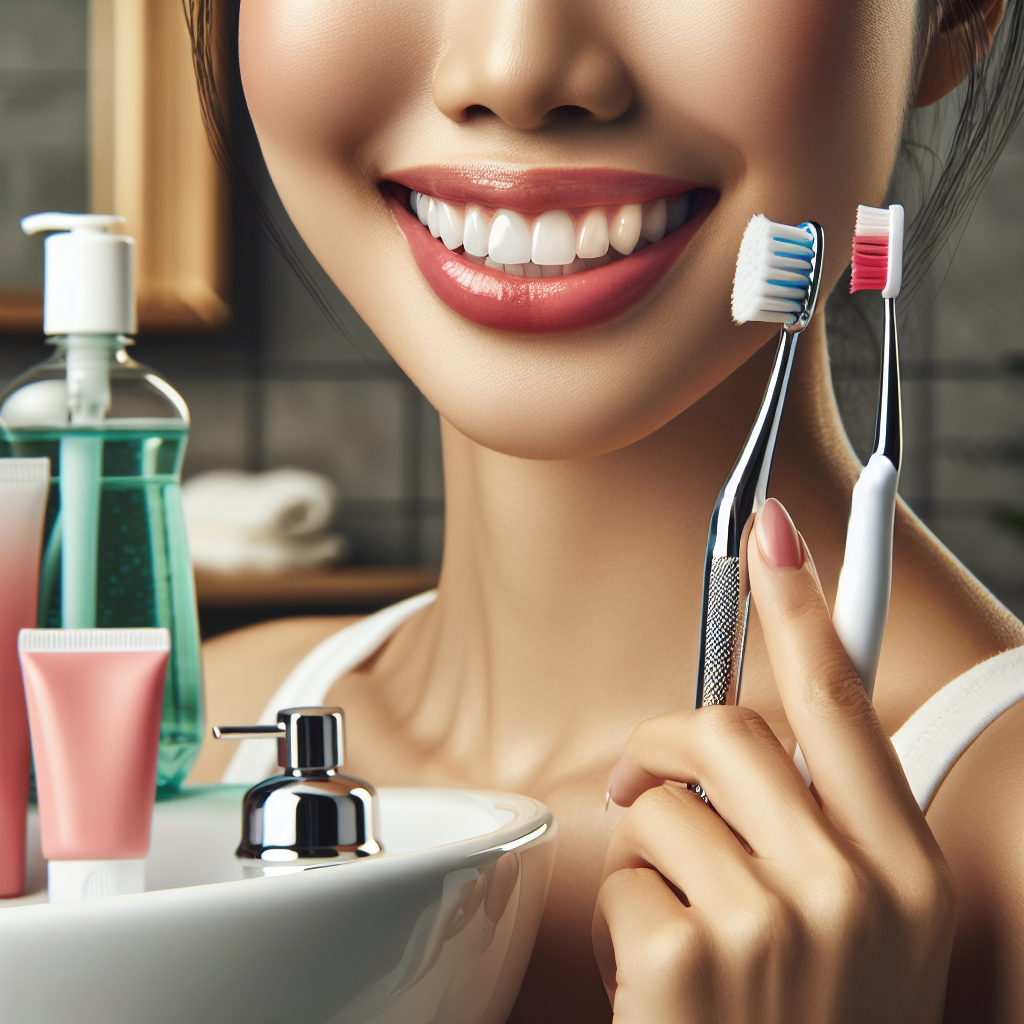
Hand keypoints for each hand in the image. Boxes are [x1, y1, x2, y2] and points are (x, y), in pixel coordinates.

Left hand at [592, 498, 954, 1022]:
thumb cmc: (810, 1023)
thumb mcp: (862, 928)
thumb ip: (824, 821)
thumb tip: (763, 722)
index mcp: (903, 870)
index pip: (842, 702)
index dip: (803, 604)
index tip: (772, 529)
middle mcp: (851, 891)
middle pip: (723, 729)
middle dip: (666, 743)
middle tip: (647, 777)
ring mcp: (770, 931)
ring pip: (659, 800)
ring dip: (650, 850)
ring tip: (679, 916)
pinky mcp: (687, 966)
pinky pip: (620, 875)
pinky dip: (624, 914)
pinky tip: (657, 974)